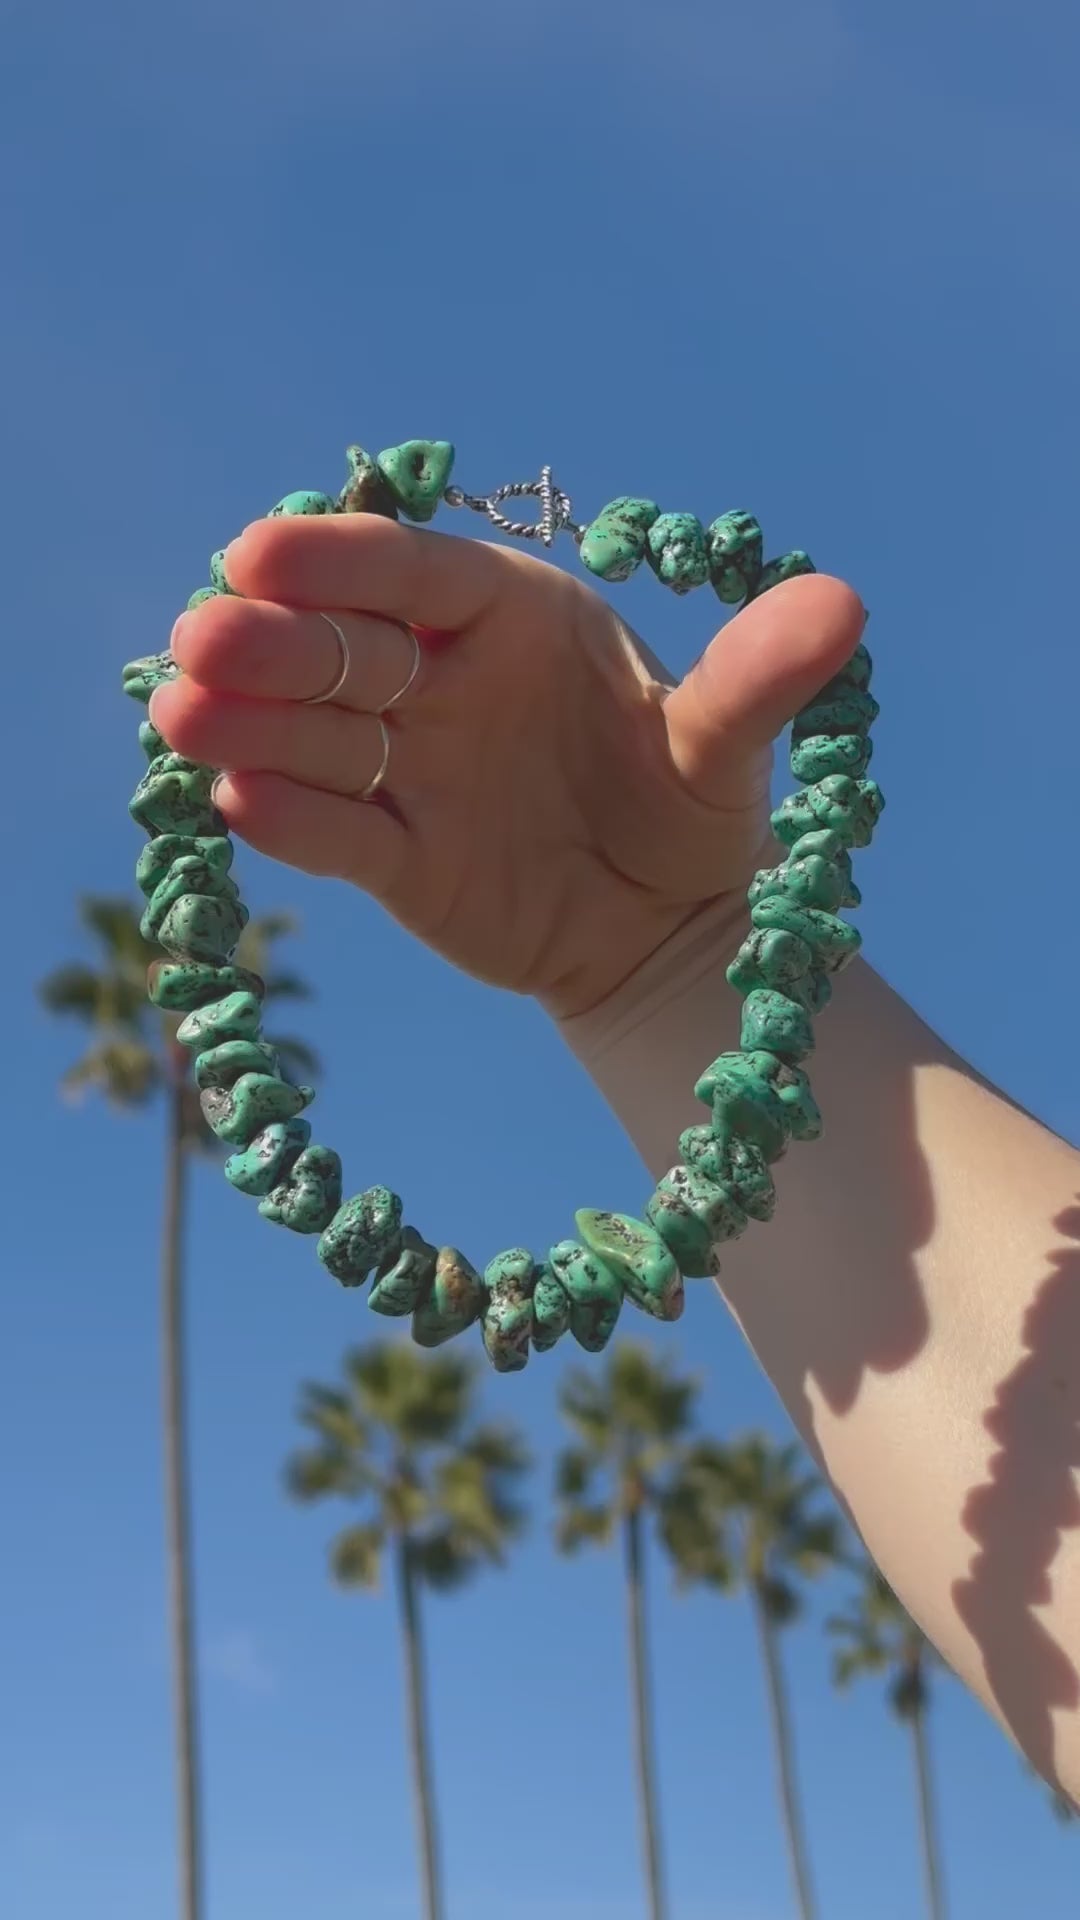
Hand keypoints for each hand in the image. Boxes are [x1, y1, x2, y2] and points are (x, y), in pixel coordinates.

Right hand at [150, 515, 864, 1017]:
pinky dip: (293, 823)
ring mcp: (409, 770)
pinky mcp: (395, 858)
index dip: (340, 559)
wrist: (671, 929)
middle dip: (272, 643)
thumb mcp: (727, 742)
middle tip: (202, 637)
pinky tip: (241, 807)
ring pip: (316, 739)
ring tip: (183, 718)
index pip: (413, 572)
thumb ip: (758, 676)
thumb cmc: (694, 806)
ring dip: (250, 728)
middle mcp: (440, 680)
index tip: (264, 548)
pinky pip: (337, 835)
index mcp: (511, 617)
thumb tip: (842, 606)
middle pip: (342, 649)